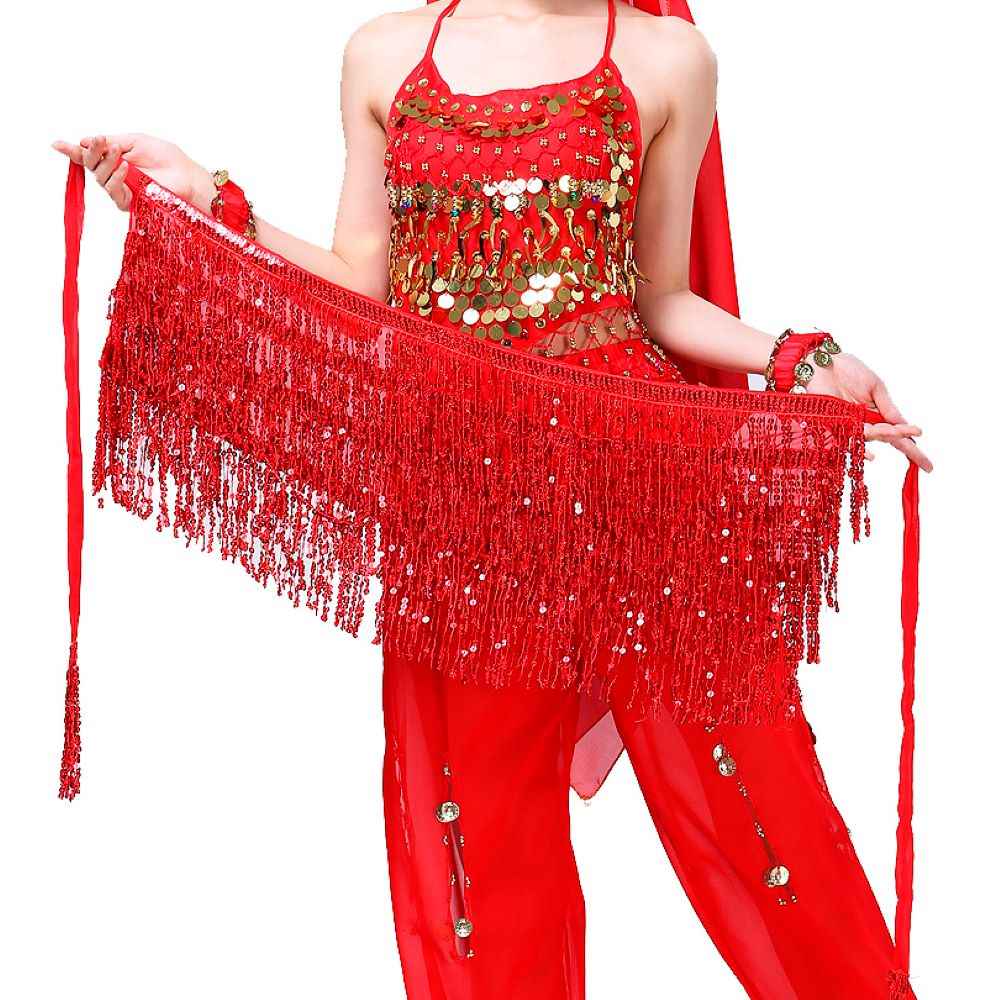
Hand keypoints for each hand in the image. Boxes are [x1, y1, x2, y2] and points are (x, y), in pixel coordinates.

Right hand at [52, 134, 214, 213]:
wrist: (187, 176)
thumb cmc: (168, 159)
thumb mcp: (136, 141)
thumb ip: (111, 142)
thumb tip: (85, 141)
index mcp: (116, 158)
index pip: (90, 156)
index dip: (73, 151)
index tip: (57, 143)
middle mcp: (116, 175)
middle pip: (91, 165)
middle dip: (92, 152)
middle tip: (101, 142)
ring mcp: (123, 189)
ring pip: (99, 178)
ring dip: (105, 163)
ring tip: (119, 155)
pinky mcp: (130, 203)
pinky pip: (113, 192)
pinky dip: (115, 177)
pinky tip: (124, 168)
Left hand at [807, 352, 932, 471]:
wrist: (821, 362)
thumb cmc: (848, 370)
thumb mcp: (875, 386)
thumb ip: (888, 407)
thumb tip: (904, 425)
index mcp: (876, 413)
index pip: (896, 432)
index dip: (911, 447)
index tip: (928, 464)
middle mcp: (863, 423)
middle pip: (886, 438)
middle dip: (904, 444)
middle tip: (922, 454)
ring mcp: (847, 424)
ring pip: (869, 436)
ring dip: (884, 434)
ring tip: (897, 432)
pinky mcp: (831, 424)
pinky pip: (844, 438)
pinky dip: (857, 446)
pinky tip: (872, 456)